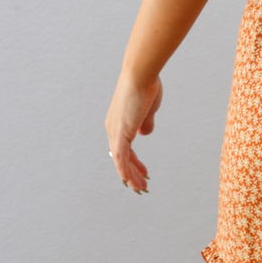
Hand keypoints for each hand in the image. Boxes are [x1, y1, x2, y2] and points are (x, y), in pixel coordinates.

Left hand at [105, 71, 161, 193]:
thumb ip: (145, 122)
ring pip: (121, 161)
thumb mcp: (148, 109)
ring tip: (141, 188)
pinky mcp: (121, 133)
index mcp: (118, 122)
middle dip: (131, 173)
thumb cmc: (145, 86)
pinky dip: (126, 170)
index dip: (133, 162)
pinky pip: (121, 157)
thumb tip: (144, 133)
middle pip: (120, 157)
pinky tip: (131, 181)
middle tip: (141, 185)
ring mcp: (115, 131)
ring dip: (131, 176)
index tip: (143, 172)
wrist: (141, 74)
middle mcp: (113, 128)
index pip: (123, 148)